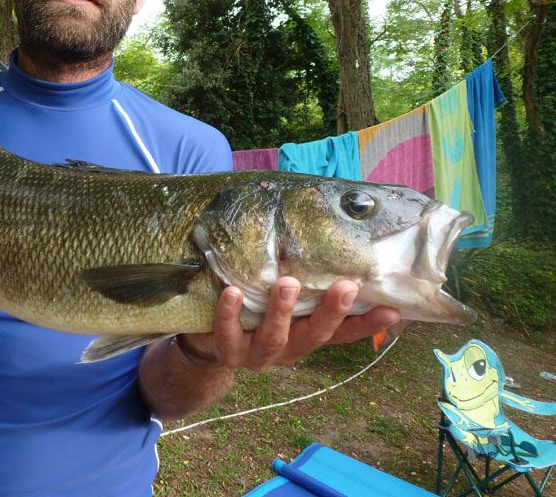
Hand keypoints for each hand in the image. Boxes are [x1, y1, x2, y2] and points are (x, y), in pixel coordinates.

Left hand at [182, 277, 400, 371]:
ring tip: (287, 284)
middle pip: (314, 336)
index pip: (341, 334)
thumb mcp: (284, 302)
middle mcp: (287, 350)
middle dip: (330, 312)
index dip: (366, 324)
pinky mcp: (227, 352)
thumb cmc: (254, 312)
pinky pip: (228, 334)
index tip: (392, 310)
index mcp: (305, 337)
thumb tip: (333, 247)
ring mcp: (257, 355)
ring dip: (282, 311)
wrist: (209, 344)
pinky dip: (230, 314)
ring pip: (274, 338)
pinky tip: (232, 292)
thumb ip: (304, 285)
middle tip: (346, 286)